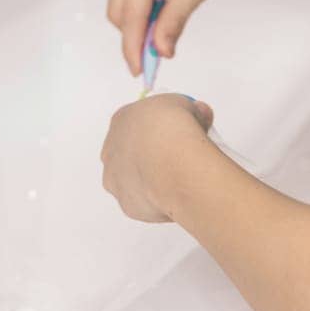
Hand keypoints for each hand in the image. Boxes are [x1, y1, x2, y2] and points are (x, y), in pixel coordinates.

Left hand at [100, 93, 215, 222]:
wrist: (175, 164)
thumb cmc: (174, 130)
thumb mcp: (187, 105)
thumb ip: (188, 110)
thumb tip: (198, 115)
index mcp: (121, 121)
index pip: (137, 123)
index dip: (159, 128)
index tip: (177, 132)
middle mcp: (111, 151)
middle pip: (130, 152)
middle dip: (151, 154)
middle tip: (178, 156)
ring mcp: (116, 180)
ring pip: (133, 180)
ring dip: (150, 179)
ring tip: (177, 178)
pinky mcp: (127, 205)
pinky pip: (143, 203)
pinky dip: (157, 200)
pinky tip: (174, 194)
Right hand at [107, 0, 240, 75]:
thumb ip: (173, 23)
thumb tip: (160, 52)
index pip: (132, 15)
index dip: (133, 47)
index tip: (140, 71)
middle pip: (119, 13)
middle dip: (135, 36)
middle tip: (159, 53)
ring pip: (119, 5)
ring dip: (137, 23)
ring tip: (166, 22)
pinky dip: (139, 9)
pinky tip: (160, 8)